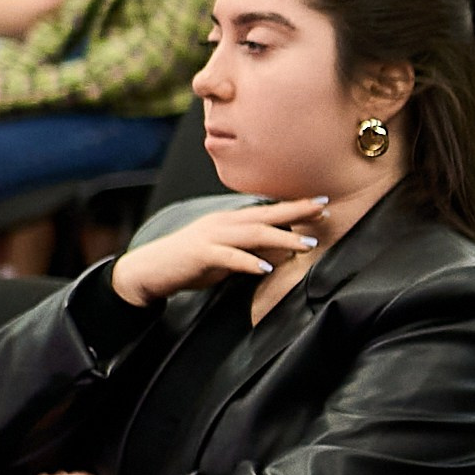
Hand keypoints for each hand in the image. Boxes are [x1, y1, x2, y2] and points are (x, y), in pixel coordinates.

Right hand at [109, 197, 329, 306]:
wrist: (150, 269)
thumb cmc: (191, 262)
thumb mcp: (227, 255)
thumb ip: (252, 251)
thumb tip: (281, 254)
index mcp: (230, 221)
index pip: (268, 210)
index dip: (295, 206)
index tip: (322, 205)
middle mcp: (223, 223)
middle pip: (266, 215)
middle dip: (296, 211)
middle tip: (324, 210)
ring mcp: (211, 236)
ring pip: (253, 234)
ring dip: (282, 238)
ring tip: (307, 245)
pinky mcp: (200, 254)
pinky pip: (228, 257)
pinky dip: (248, 262)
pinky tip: (265, 269)